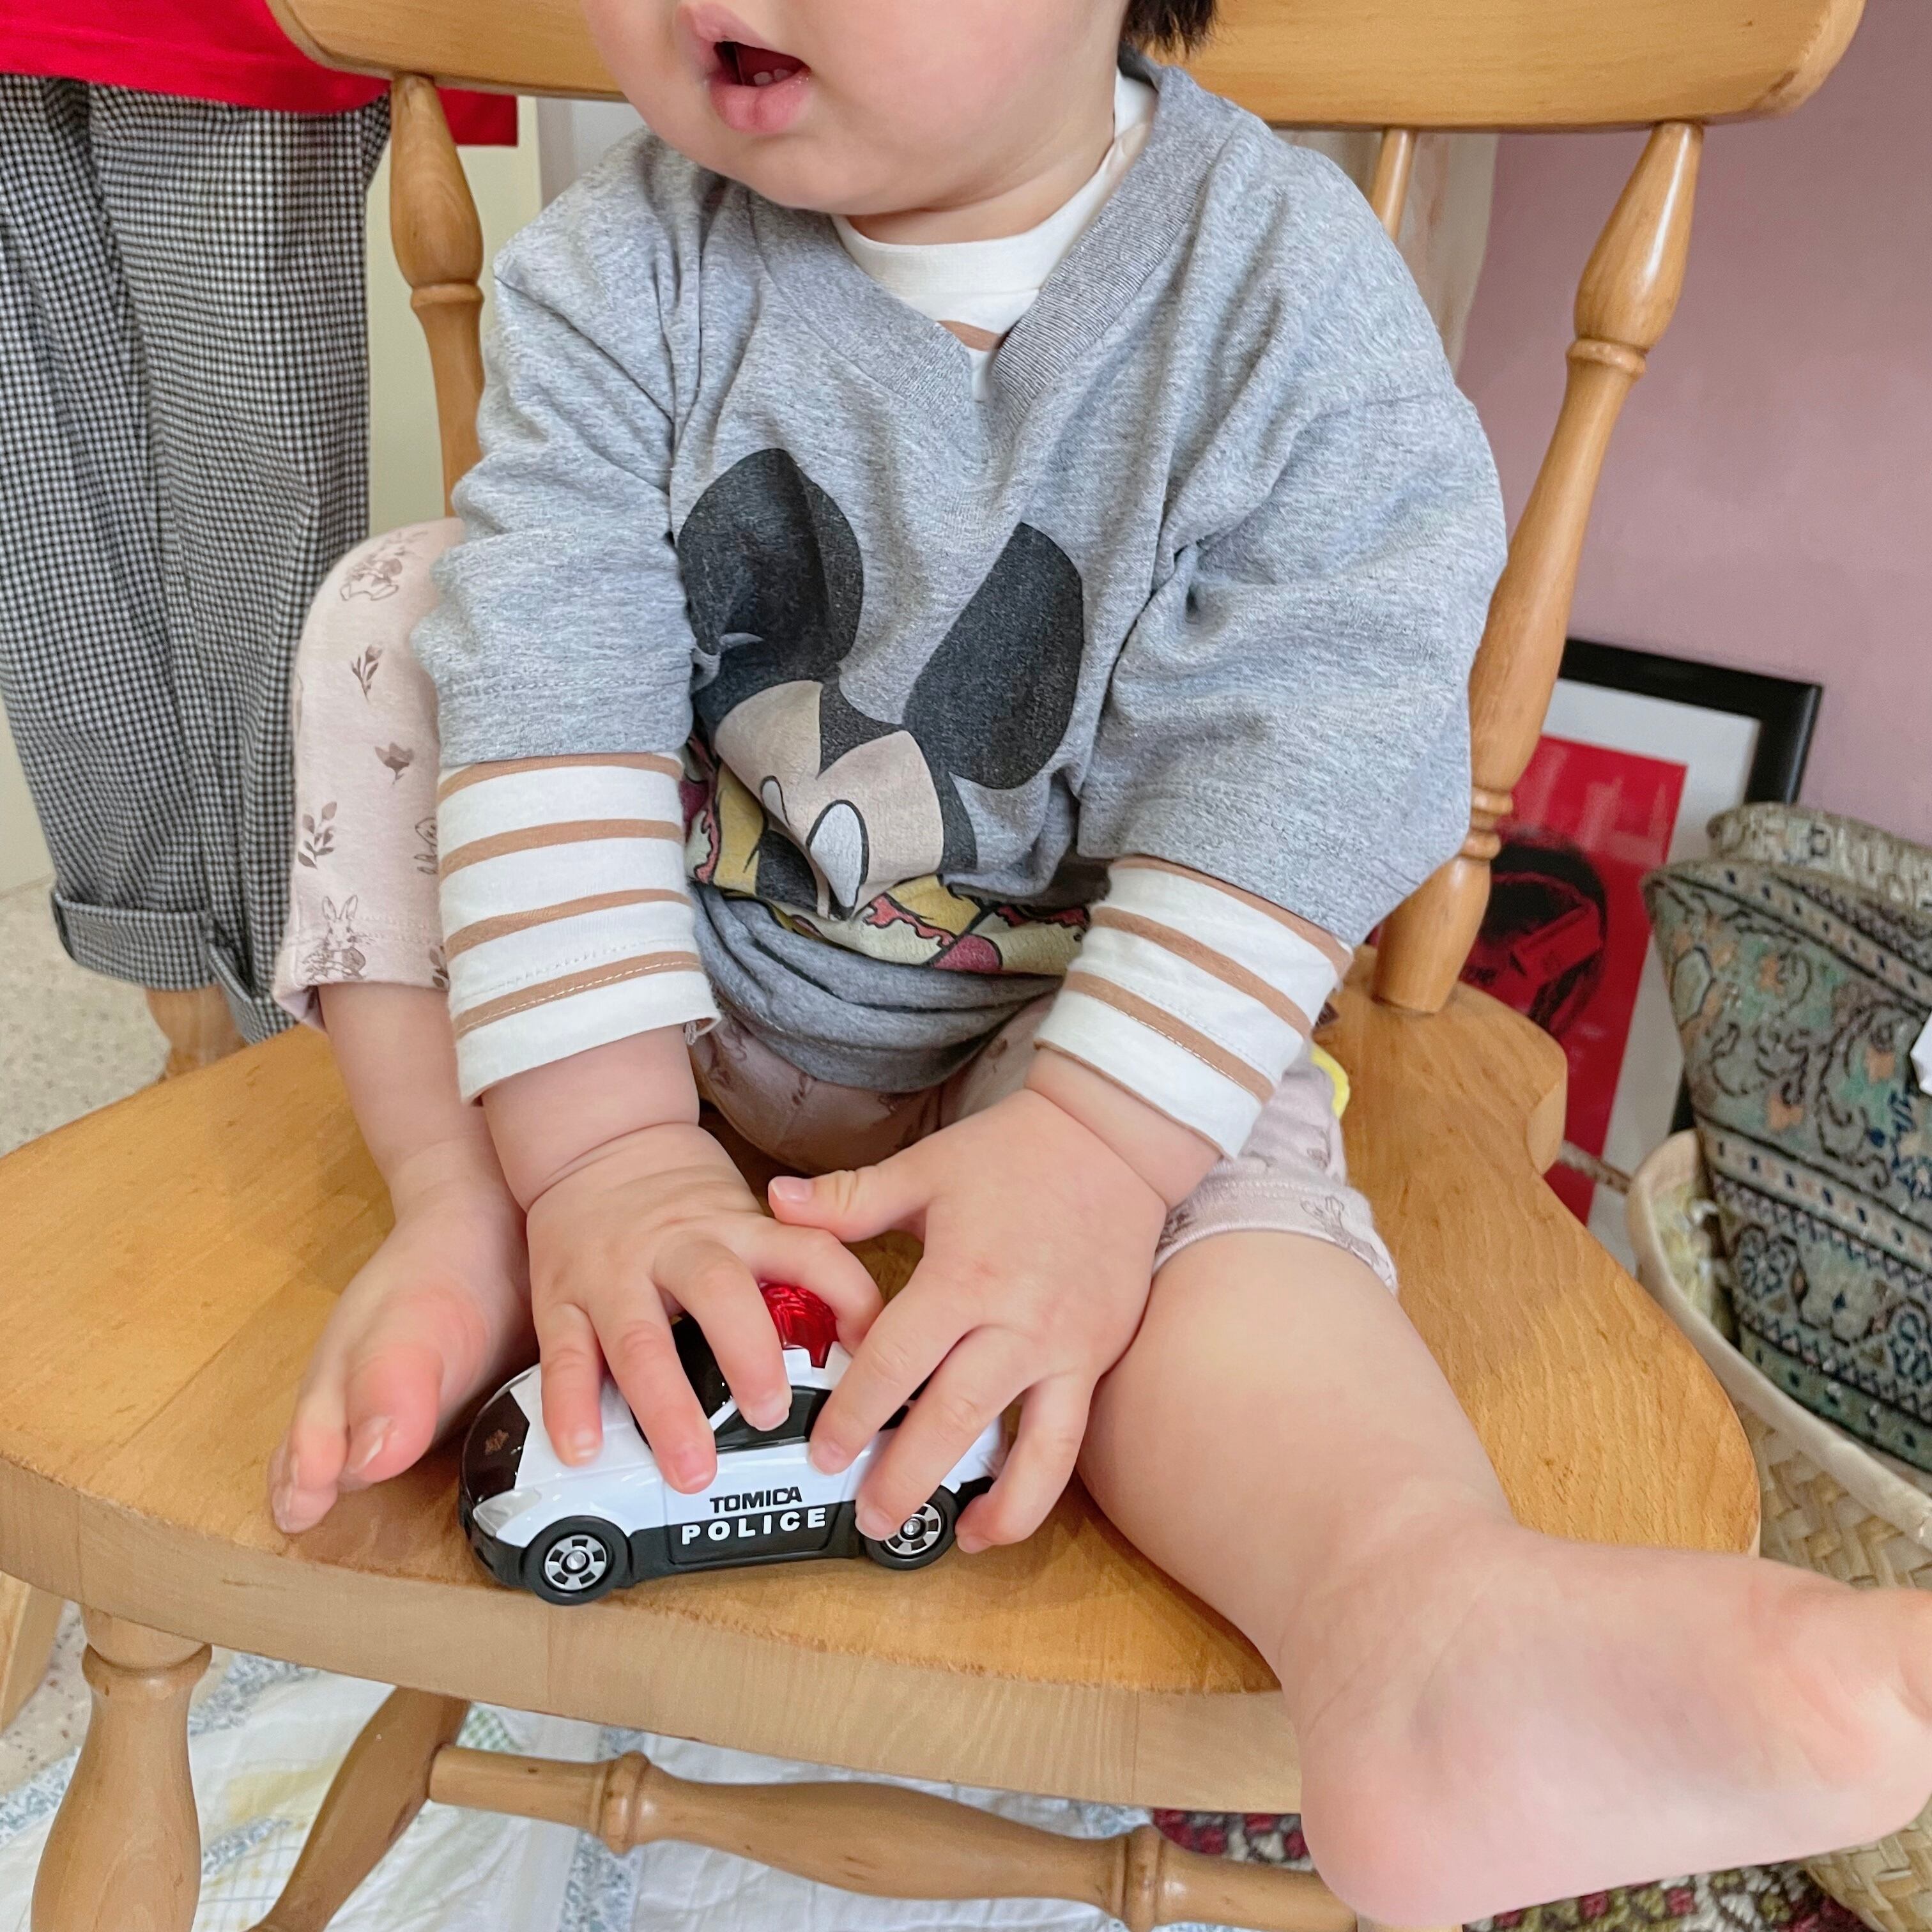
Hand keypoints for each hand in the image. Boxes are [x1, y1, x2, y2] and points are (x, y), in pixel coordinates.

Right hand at [527, 1122, 880, 1491]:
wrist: (599, 1143)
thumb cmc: (685, 1198)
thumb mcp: (749, 1218)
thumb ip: (793, 1273)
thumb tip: (867, 1344)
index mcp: (740, 1228)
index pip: (809, 1252)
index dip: (850, 1298)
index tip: (878, 1351)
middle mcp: (680, 1248)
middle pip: (718, 1292)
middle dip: (747, 1356)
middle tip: (771, 1416)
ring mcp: (616, 1274)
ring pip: (640, 1337)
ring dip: (666, 1406)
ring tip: (690, 1464)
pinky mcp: (562, 1297)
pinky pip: (565, 1355)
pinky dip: (572, 1405)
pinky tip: (584, 1446)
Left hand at [767, 1088, 1170, 1552]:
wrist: (1113, 1140)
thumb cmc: (1013, 1152)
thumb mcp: (924, 1168)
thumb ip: (848, 1199)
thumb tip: (774, 1201)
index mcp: (963, 1275)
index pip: (897, 1361)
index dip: (856, 1413)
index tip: (825, 1451)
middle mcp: (1016, 1321)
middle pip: (954, 1416)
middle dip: (907, 1475)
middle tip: (869, 1516)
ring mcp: (1065, 1346)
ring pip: (1030, 1446)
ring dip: (991, 1503)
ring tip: (952, 1539)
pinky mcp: (1097, 1355)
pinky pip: (1069, 1436)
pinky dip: (1040, 1485)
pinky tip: (1008, 1514)